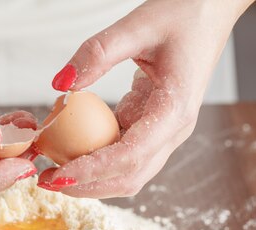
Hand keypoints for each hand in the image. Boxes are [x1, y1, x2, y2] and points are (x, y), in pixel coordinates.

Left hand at [38, 0, 253, 196]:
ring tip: (54, 172)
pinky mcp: (152, 127)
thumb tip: (61, 83)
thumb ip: (97, 52)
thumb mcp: (138, 25)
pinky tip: (69, 152)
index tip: (58, 175)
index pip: (131, 155)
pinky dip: (96, 160)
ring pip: (128, 172)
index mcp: (175, 109)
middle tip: (46, 180)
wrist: (209, 12)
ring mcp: (164, 132)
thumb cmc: (183, 15)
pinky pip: (123, 153)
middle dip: (87, 186)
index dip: (93, 171)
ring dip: (91, 179)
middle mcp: (173, 129)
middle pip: (129, 176)